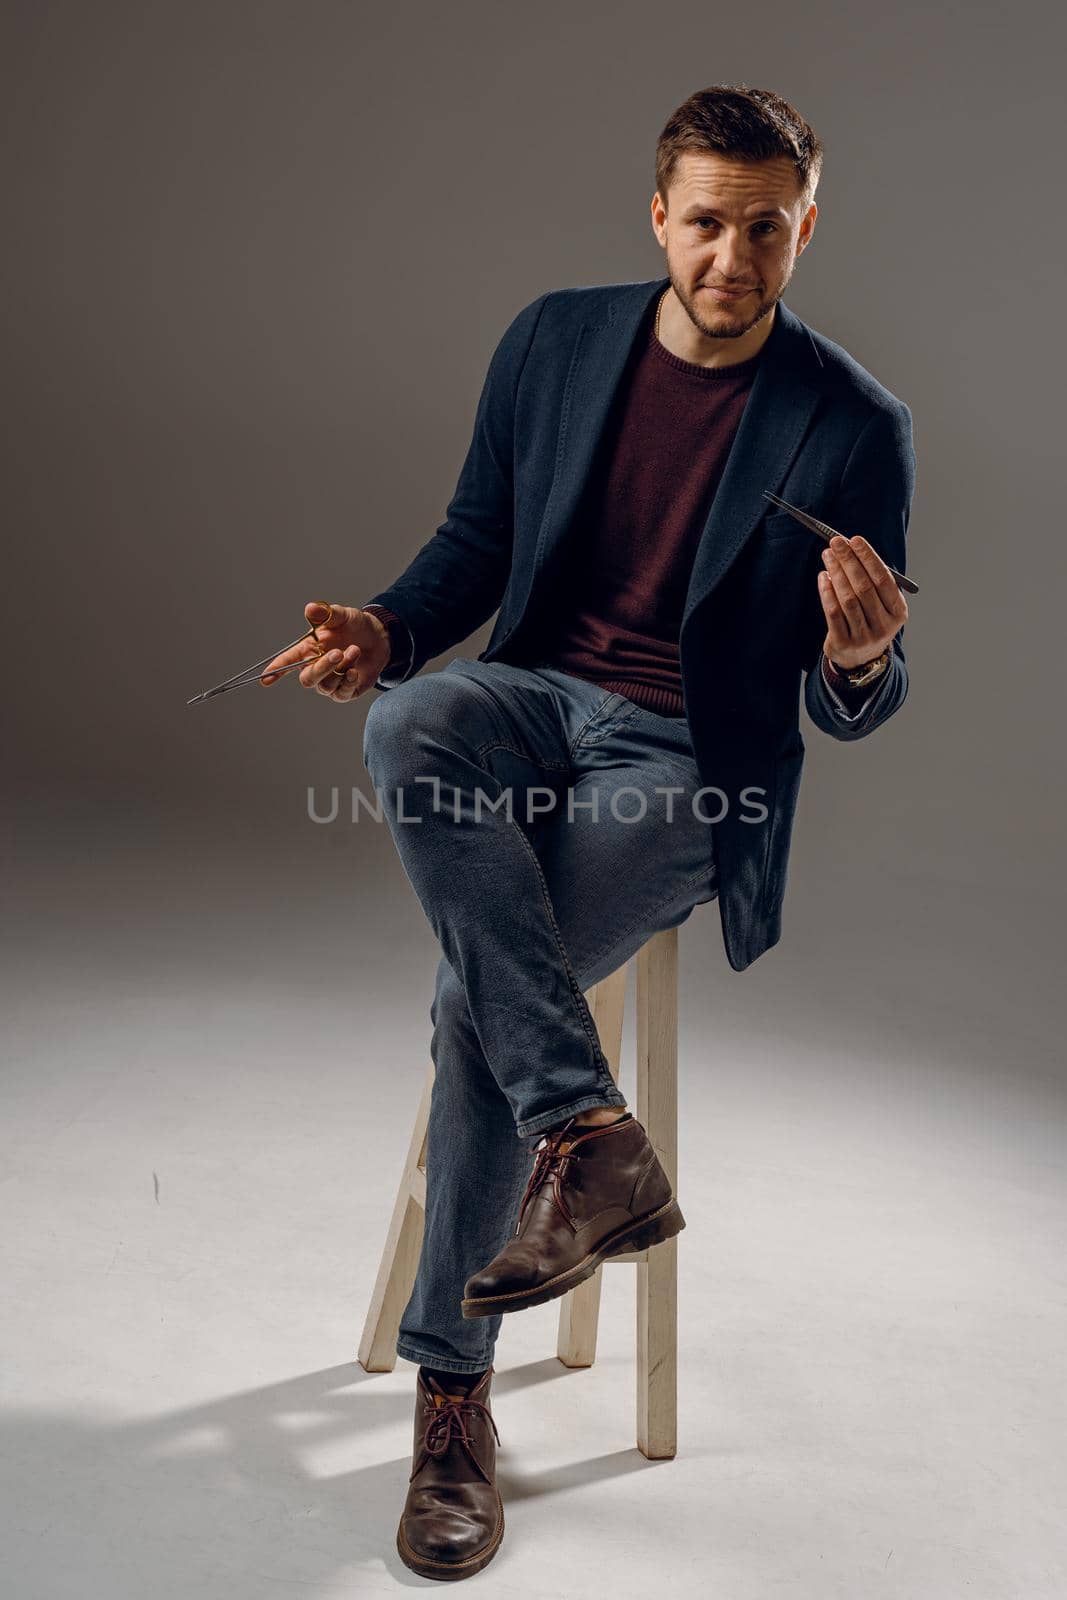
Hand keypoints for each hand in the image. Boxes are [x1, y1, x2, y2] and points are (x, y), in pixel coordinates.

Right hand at [259, 601, 390, 701]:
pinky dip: (347, 682)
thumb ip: (326, 613)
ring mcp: (331, 682)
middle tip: (338, 652)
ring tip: (354, 650)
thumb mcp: (342, 615)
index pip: (288, 661)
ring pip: (325, 686)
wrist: (379, 637)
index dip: (277, 669)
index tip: (265, 679)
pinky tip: (355, 671)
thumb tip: (310, 608)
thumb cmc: (355, 625)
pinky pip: (341, 694)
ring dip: (340, 668)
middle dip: (322, 667)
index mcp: (308, 649)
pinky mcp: (346, 691)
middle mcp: (317, 667)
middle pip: (307, 679)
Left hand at [818, 534, 908, 670]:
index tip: (855, 540)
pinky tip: (823, 577)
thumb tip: (850, 548)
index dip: (868, 558)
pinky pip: (833, 613)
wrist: (861, 660)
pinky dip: (827, 592)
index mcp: (898, 613)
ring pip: (848, 599)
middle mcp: (884, 626)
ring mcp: (863, 637)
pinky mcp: (843, 643)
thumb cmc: (870, 620)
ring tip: (828, 555)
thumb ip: (871, 580)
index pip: (883, 579)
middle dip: (849, 561)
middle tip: (836, 542)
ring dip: (836, 573)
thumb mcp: (880, 605)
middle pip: (864, 587)